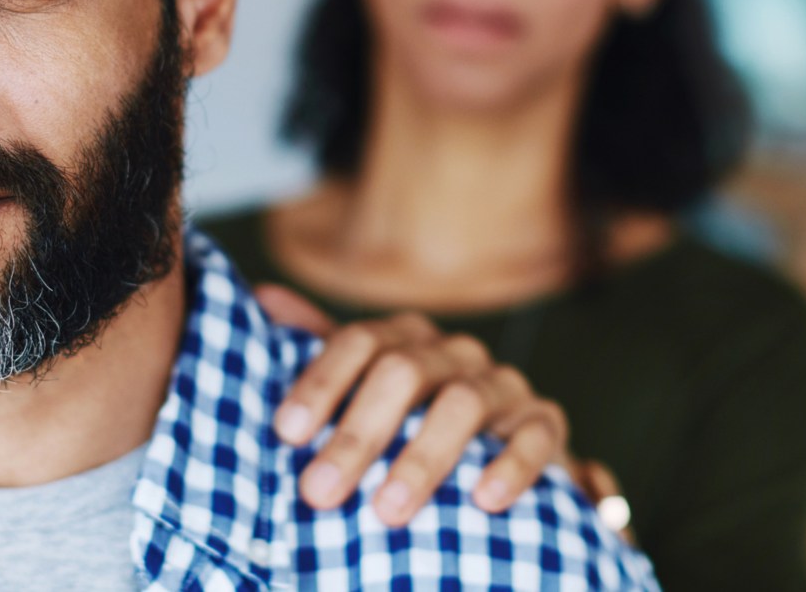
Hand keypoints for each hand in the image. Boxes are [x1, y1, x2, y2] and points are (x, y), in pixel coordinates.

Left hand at [255, 284, 574, 526]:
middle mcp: (454, 352)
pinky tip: (483, 500)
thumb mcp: (364, 388)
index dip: (322, 382)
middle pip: (404, 372)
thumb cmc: (414, 423)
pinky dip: (512, 464)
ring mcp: (502, 383)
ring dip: (423, 456)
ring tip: (386, 509)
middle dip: (359, 433)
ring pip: (465, 402)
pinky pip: (536, 433)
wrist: (501, 450)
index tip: (287, 433)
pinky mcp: (544, 422)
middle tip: (319, 492)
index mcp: (406, 339)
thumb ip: (319, 349)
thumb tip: (261, 297)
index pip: (359, 341)